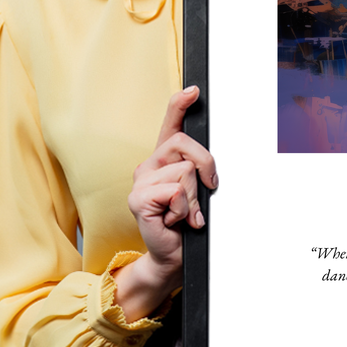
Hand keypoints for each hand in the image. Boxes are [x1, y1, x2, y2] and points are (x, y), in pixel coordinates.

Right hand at [113, 86, 217, 320]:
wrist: (174, 255)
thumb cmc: (187, 223)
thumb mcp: (198, 191)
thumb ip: (199, 171)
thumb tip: (209, 163)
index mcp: (164, 160)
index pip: (170, 124)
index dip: (180, 105)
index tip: (194, 90)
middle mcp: (149, 165)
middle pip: (185, 144)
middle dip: (206, 166)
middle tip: (206, 191)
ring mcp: (140, 181)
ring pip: (184, 171)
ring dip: (194, 197)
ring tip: (185, 213)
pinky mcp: (138, 199)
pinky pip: (175, 191)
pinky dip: (184, 209)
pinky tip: (175, 220)